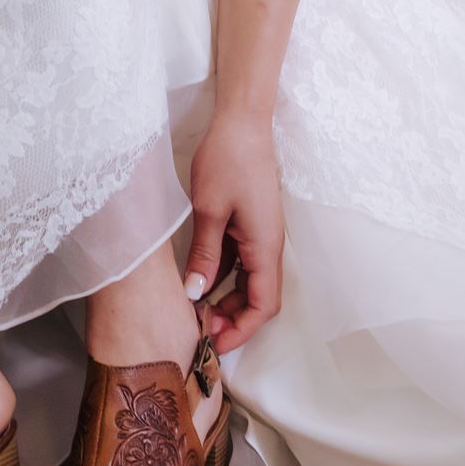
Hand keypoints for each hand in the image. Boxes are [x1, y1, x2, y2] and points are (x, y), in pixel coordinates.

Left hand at [182, 113, 284, 353]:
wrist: (242, 121)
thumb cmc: (228, 160)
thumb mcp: (209, 210)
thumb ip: (204, 254)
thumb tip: (196, 295)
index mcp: (265, 247)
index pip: (263, 305)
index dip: (241, 330)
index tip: (214, 344)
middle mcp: (268, 246)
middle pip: (259, 298)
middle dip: (233, 319)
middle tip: (199, 330)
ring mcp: (260, 235)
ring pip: (249, 281)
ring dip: (227, 299)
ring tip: (195, 310)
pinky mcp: (249, 224)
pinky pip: (240, 261)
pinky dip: (222, 275)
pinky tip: (197, 279)